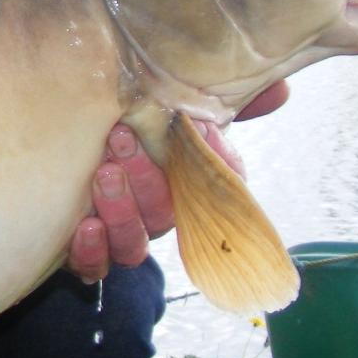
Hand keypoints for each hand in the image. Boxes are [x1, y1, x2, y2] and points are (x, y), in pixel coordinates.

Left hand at [64, 81, 288, 281]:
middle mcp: (160, 217)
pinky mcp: (89, 254)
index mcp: (186, 187)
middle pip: (166, 214)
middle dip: (148, 178)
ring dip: (121, 210)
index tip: (200, 131)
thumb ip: (217, 102)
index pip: (218, 189)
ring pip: (134, 243)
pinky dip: (92, 251)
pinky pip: (95, 266)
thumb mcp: (166, 110)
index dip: (216, 166)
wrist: (79, 143)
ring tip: (105, 174)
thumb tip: (279, 90)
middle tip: (122, 139)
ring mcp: (126, 238)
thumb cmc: (128, 128)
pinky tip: (85, 226)